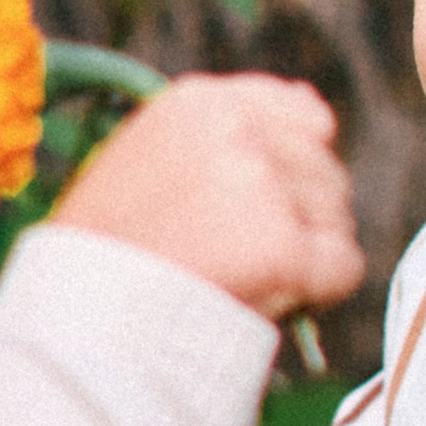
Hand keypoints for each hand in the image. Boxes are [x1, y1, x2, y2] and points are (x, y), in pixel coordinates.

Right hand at [51, 71, 363, 321]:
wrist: (80, 323)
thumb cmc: (111, 252)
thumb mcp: (151, 160)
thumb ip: (229, 130)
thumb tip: (316, 107)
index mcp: (200, 102)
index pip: (304, 115)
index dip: (294, 171)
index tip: (256, 212)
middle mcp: (238, 130)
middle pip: (324, 171)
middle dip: (302, 219)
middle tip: (242, 261)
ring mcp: (263, 186)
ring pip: (337, 218)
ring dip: (310, 256)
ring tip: (244, 281)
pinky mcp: (284, 247)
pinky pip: (344, 267)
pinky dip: (321, 293)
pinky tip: (270, 301)